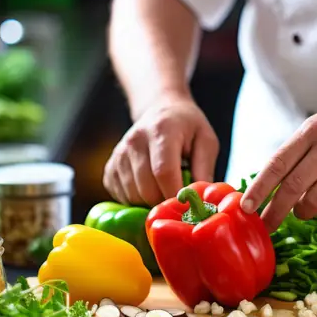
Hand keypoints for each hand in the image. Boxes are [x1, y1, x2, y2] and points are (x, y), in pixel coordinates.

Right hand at [103, 95, 219, 206]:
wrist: (160, 111)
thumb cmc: (187, 128)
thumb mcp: (206, 141)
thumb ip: (204, 169)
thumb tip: (200, 199)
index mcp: (161, 130)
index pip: (164, 172)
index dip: (176, 194)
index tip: (188, 205)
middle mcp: (135, 141)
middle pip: (147, 189)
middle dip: (165, 201)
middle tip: (178, 196)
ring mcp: (119, 155)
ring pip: (134, 197)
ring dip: (151, 202)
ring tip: (164, 186)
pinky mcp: (110, 168)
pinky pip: (122, 198)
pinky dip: (137, 201)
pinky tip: (149, 186)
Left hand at [241, 87, 316, 231]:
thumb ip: (297, 152)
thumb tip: (268, 186)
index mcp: (312, 131)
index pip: (277, 164)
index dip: (259, 189)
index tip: (246, 207)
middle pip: (293, 188)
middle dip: (274, 211)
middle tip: (266, 225)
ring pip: (315, 202)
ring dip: (302, 212)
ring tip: (301, 210)